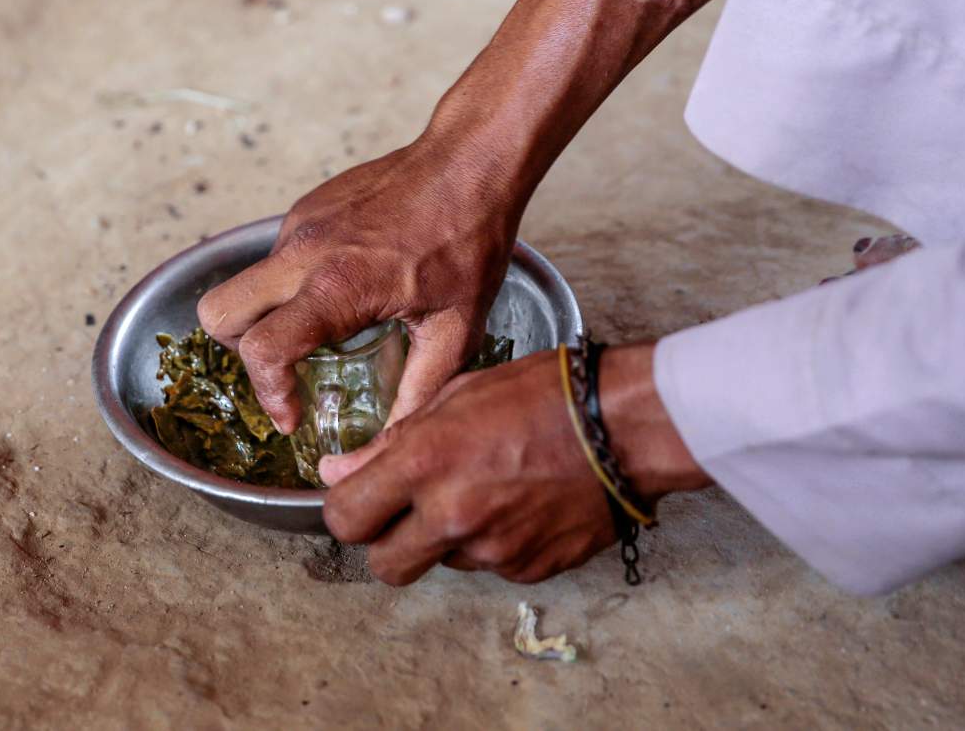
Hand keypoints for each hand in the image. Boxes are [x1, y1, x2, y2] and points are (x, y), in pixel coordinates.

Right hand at [197, 140, 525, 432]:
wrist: (470, 161)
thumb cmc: (470, 238)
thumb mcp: (456, 328)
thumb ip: (422, 389)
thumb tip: (398, 436)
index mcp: (339, 285)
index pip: (262, 348)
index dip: (268, 393)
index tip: (292, 414)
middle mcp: (305, 251)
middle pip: (217, 311)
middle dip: (238, 350)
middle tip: (287, 367)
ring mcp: (301, 223)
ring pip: (246, 282)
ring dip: (268, 314)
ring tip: (326, 329)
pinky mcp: (308, 207)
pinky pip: (277, 256)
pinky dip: (293, 282)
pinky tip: (346, 286)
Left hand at [320, 344, 709, 584]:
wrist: (624, 426)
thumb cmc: (544, 394)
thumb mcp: (457, 395)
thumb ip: (392, 442)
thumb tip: (340, 472)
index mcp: (426, 463)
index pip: (346, 517)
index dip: (347, 509)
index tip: (359, 498)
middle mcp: (452, 515)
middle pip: (385, 566)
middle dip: (388, 543)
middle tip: (410, 511)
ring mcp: (493, 551)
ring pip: (442, 563)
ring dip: (449, 538)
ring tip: (488, 489)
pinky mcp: (529, 569)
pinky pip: (493, 566)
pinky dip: (497, 543)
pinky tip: (521, 503)